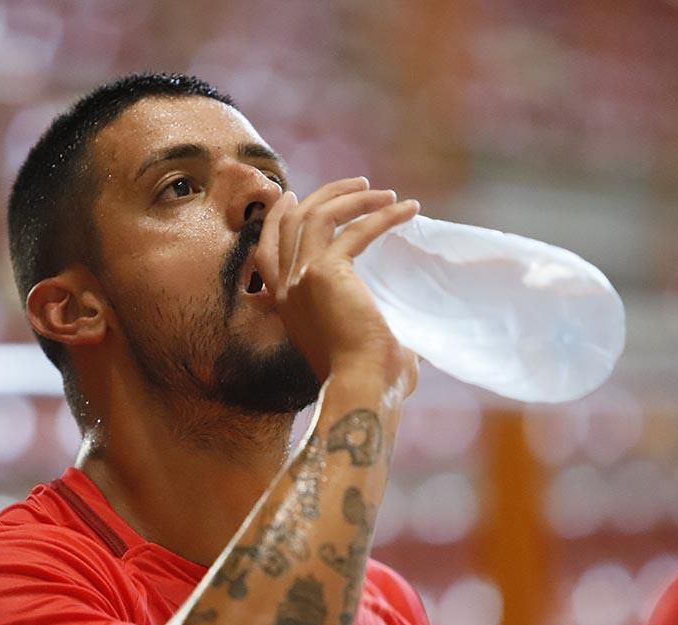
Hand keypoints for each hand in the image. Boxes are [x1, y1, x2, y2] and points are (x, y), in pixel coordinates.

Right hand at [252, 177, 419, 389]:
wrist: (363, 387)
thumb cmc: (370, 380)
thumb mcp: (358, 344)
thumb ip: (369, 329)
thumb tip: (412, 337)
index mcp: (286, 306)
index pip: (265, 251)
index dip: (275, 220)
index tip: (292, 196)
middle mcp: (286, 289)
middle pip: (290, 223)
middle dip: (322, 196)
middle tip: (358, 185)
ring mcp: (300, 278)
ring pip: (316, 215)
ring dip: (350, 197)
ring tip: (382, 192)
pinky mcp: (325, 272)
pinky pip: (354, 228)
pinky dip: (383, 215)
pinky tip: (408, 210)